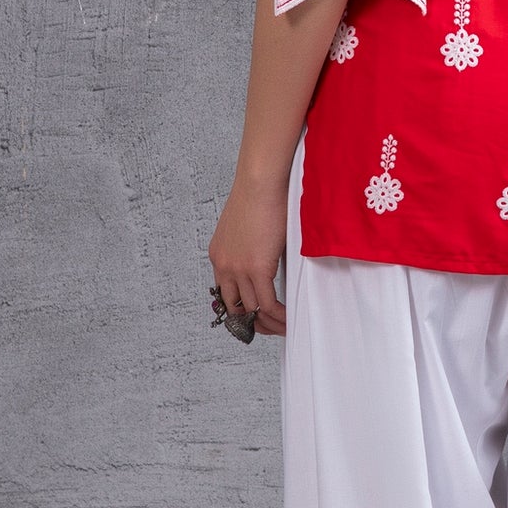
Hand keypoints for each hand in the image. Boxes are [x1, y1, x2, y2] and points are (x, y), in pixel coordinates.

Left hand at [208, 176, 287, 337]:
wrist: (261, 180)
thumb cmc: (261, 192)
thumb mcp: (250, 225)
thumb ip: (254, 246)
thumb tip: (269, 255)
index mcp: (219, 255)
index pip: (225, 294)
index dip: (241, 309)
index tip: (258, 314)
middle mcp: (223, 265)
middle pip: (234, 308)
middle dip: (253, 322)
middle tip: (272, 326)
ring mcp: (238, 268)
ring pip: (251, 310)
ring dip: (269, 322)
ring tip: (284, 326)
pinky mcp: (257, 268)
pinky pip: (267, 303)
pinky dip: (279, 315)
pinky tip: (288, 318)